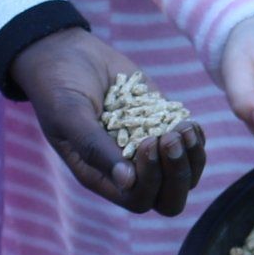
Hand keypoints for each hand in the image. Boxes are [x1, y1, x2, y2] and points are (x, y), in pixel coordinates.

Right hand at [10, 28, 207, 216]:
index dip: (151, 180)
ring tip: (184, 128)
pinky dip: (195, 139)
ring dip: (192, 156)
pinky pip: (190, 147)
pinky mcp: (162, 125)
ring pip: (185, 174)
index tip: (146, 142)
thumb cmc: (58, 88)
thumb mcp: (70, 115)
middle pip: (168, 197)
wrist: (67, 54)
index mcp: (102, 176)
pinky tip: (188, 123)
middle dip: (177, 174)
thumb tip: (127, 182)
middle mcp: (128, 169)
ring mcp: (149, 149)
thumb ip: (94, 148)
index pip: (138, 199)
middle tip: (170, 138)